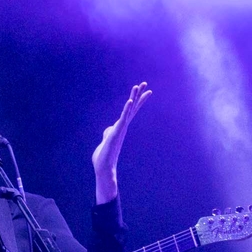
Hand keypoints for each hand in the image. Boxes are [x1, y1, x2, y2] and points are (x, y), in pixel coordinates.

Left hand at [92, 82, 151, 203]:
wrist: (104, 168)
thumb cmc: (104, 157)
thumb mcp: (106, 141)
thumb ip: (109, 133)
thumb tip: (110, 129)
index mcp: (121, 127)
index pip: (131, 111)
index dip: (138, 100)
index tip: (147, 91)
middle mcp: (123, 127)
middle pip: (132, 108)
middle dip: (139, 95)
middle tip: (145, 83)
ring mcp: (120, 129)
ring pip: (129, 110)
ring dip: (133, 97)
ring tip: (138, 86)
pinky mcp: (116, 132)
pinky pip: (123, 118)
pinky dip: (126, 109)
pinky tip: (130, 101)